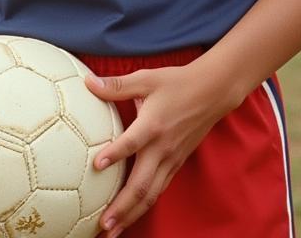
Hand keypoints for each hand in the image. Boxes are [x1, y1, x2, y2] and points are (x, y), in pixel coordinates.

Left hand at [84, 63, 237, 237]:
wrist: (212, 92)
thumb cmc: (176, 83)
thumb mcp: (146, 78)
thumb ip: (116, 85)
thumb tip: (87, 82)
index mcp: (153, 124)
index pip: (132, 143)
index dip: (115, 154)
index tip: (96, 166)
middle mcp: (162, 148)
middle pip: (142, 184)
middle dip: (121, 208)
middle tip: (102, 224)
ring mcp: (171, 160)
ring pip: (150, 194)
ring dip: (131, 215)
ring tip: (112, 231)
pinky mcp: (176, 164)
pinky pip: (159, 190)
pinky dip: (144, 206)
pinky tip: (131, 215)